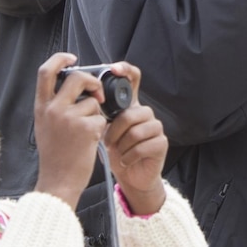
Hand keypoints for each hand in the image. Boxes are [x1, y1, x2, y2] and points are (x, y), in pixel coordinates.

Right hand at [33, 53, 106, 208]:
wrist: (58, 181)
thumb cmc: (55, 155)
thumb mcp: (46, 125)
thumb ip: (56, 104)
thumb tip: (76, 84)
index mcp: (41, 107)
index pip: (45, 71)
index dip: (60, 59)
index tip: (73, 58)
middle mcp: (52, 109)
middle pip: (77, 78)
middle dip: (92, 82)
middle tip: (97, 94)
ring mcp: (68, 118)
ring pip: (92, 102)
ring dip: (96, 114)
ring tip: (86, 132)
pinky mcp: (85, 129)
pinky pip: (100, 119)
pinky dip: (100, 129)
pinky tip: (90, 141)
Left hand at [98, 63, 168, 214]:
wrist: (130, 176)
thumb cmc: (116, 151)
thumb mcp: (105, 129)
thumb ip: (101, 113)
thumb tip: (85, 99)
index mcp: (131, 105)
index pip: (133, 78)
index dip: (125, 70)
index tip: (113, 69)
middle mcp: (145, 112)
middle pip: (130, 113)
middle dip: (115, 131)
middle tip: (108, 142)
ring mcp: (156, 127)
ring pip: (136, 131)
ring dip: (121, 146)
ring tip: (117, 152)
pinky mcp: (161, 143)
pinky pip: (142, 147)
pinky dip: (128, 157)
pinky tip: (125, 161)